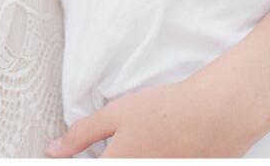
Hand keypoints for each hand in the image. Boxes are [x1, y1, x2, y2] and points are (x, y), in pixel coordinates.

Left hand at [46, 69, 269, 157]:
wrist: (217, 114)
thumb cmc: (166, 109)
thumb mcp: (117, 114)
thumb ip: (81, 135)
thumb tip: (52, 151)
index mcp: (117, 165)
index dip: (74, 162)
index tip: (65, 159)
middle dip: (109, 158)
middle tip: (119, 146)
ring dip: (129, 158)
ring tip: (146, 141)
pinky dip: (153, 159)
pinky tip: (159, 148)